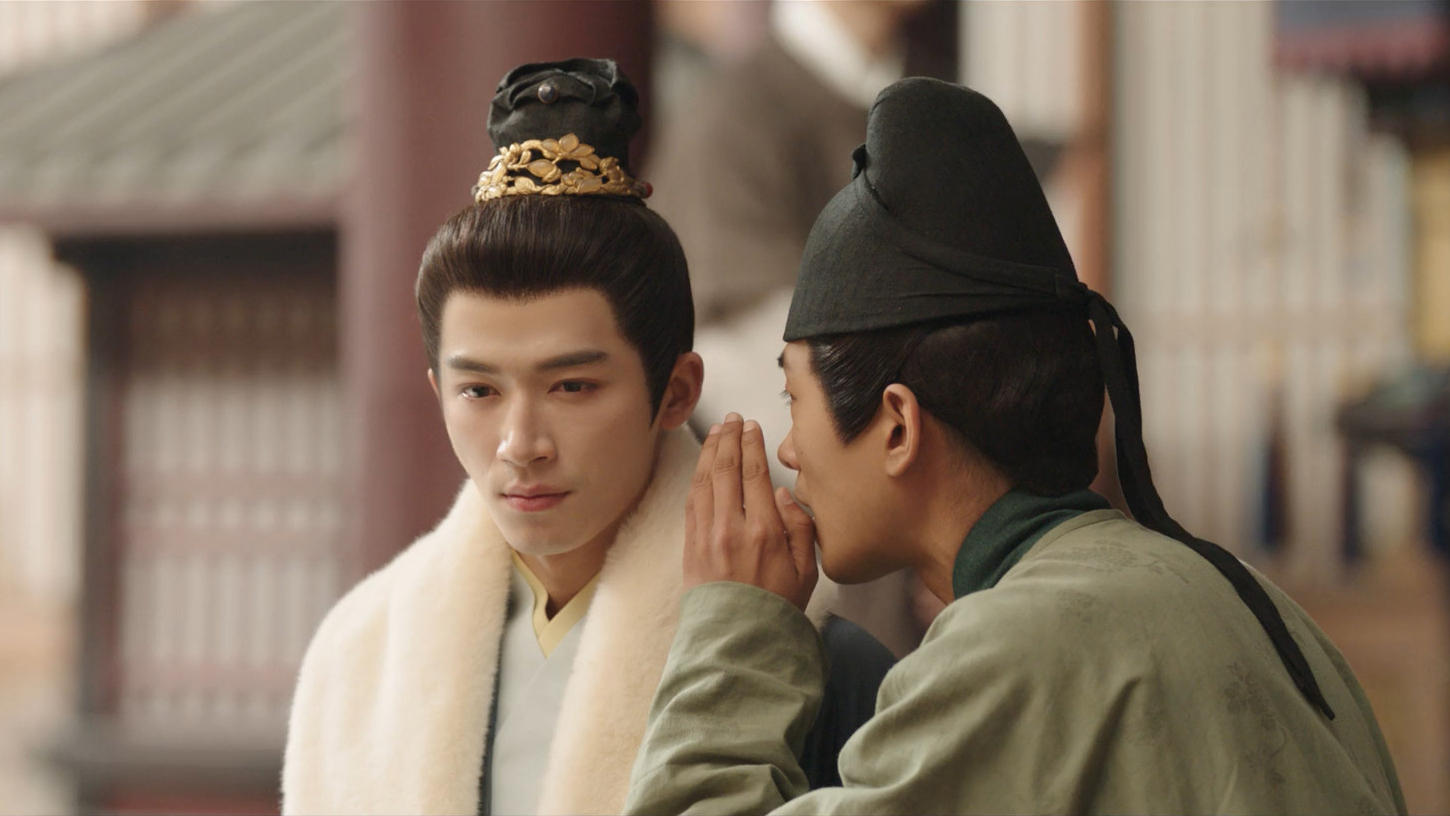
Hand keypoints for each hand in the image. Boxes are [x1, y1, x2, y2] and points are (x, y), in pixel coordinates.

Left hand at [684, 413, 817, 609]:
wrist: (737, 644)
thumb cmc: (777, 610)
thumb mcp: (807, 572)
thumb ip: (801, 527)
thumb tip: (782, 494)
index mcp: (765, 531)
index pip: (755, 474)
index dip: (752, 445)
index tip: (752, 426)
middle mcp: (732, 528)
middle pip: (726, 469)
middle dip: (729, 438)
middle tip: (732, 419)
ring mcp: (707, 536)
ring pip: (705, 481)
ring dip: (709, 452)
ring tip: (716, 431)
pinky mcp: (691, 547)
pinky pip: (691, 501)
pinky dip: (697, 477)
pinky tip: (702, 466)